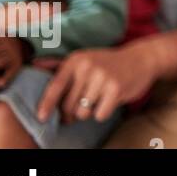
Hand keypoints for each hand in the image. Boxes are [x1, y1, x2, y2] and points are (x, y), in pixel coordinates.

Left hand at [37, 43, 158, 123]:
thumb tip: (34, 64)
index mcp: (76, 60)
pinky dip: (103, 112)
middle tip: (82, 106)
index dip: (46, 105)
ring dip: (89, 112)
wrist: (142, 58)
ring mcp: (102, 77)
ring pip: (83, 112)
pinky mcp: (116, 89)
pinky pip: (99, 114)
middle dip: (73, 112)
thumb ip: (58, 63)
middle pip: (69, 105)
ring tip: (98, 99)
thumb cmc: (108, 62)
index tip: (41, 117)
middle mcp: (87, 67)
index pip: (55, 87)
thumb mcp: (84, 58)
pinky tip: (110, 100)